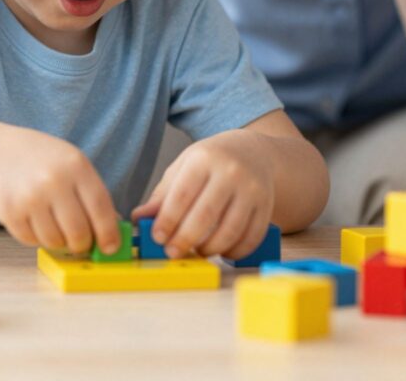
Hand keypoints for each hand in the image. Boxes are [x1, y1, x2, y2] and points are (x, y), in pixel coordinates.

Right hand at [0, 127, 119, 254]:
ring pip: (55, 241)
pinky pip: (32, 241)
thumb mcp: (74, 165)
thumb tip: (112, 233)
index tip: (111, 248)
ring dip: (60, 242)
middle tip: (81, 242)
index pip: (100, 208)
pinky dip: (38, 238)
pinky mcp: (10, 212)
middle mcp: (53, 181)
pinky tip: (36, 221)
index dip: (108, 233)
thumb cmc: (43, 160)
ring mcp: (30, 197)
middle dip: (83, 244)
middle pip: (78, 231)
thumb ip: (94, 196)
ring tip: (56, 227)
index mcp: (75, 166)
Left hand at [130, 130, 274, 259]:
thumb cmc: (211, 161)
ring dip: (210, 249)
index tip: (157, 237)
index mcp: (204, 158)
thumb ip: (163, 194)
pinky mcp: (266, 206)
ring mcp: (252, 189)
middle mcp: (231, 171)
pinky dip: (235, 251)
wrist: (253, 152)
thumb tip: (139, 218)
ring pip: (230, 230)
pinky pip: (252, 237)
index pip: (182, 195)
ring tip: (197, 250)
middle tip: (172, 252)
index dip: (167, 221)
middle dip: (185, 239)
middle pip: (205, 215)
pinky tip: (222, 251)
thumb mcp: (184, 168)